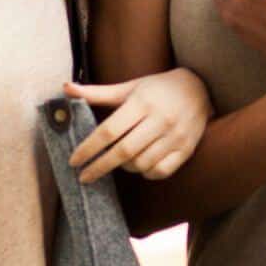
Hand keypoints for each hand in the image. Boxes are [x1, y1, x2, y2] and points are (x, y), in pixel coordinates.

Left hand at [66, 67, 212, 183]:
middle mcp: (160, 120)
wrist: (200, 88)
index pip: (109, 131)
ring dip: (123, 168)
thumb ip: (97, 92)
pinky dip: (145, 173)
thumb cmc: (157, 89)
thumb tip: (65, 88)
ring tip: (116, 162)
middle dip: (100, 167)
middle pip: (123, 151)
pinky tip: (138, 167)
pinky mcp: (186, 149)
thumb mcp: (129, 87)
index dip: (89, 148)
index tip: (74, 160)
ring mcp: (175, 136)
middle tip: (84, 177)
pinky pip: (161, 171)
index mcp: (142, 103)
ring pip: (141, 164)